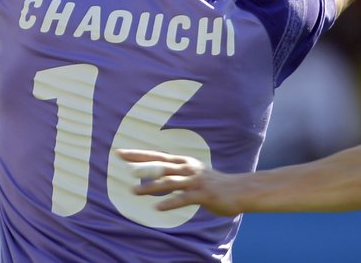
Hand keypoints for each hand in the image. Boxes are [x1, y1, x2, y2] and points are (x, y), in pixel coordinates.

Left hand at [117, 148, 242, 216]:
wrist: (240, 190)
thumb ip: (176, 175)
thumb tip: (156, 178)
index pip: (157, 156)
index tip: (120, 152)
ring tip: (133, 191)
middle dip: (141, 164)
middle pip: (160, 165)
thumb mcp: (194, 175)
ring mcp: (195, 181)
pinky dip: (170, 202)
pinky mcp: (203, 194)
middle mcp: (188, 169)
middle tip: (122, 164)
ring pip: (169, 182)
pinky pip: (184, 199)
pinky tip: (158, 208)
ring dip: (151, 187)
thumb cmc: (215, 184)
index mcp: (184, 163)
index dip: (139, 154)